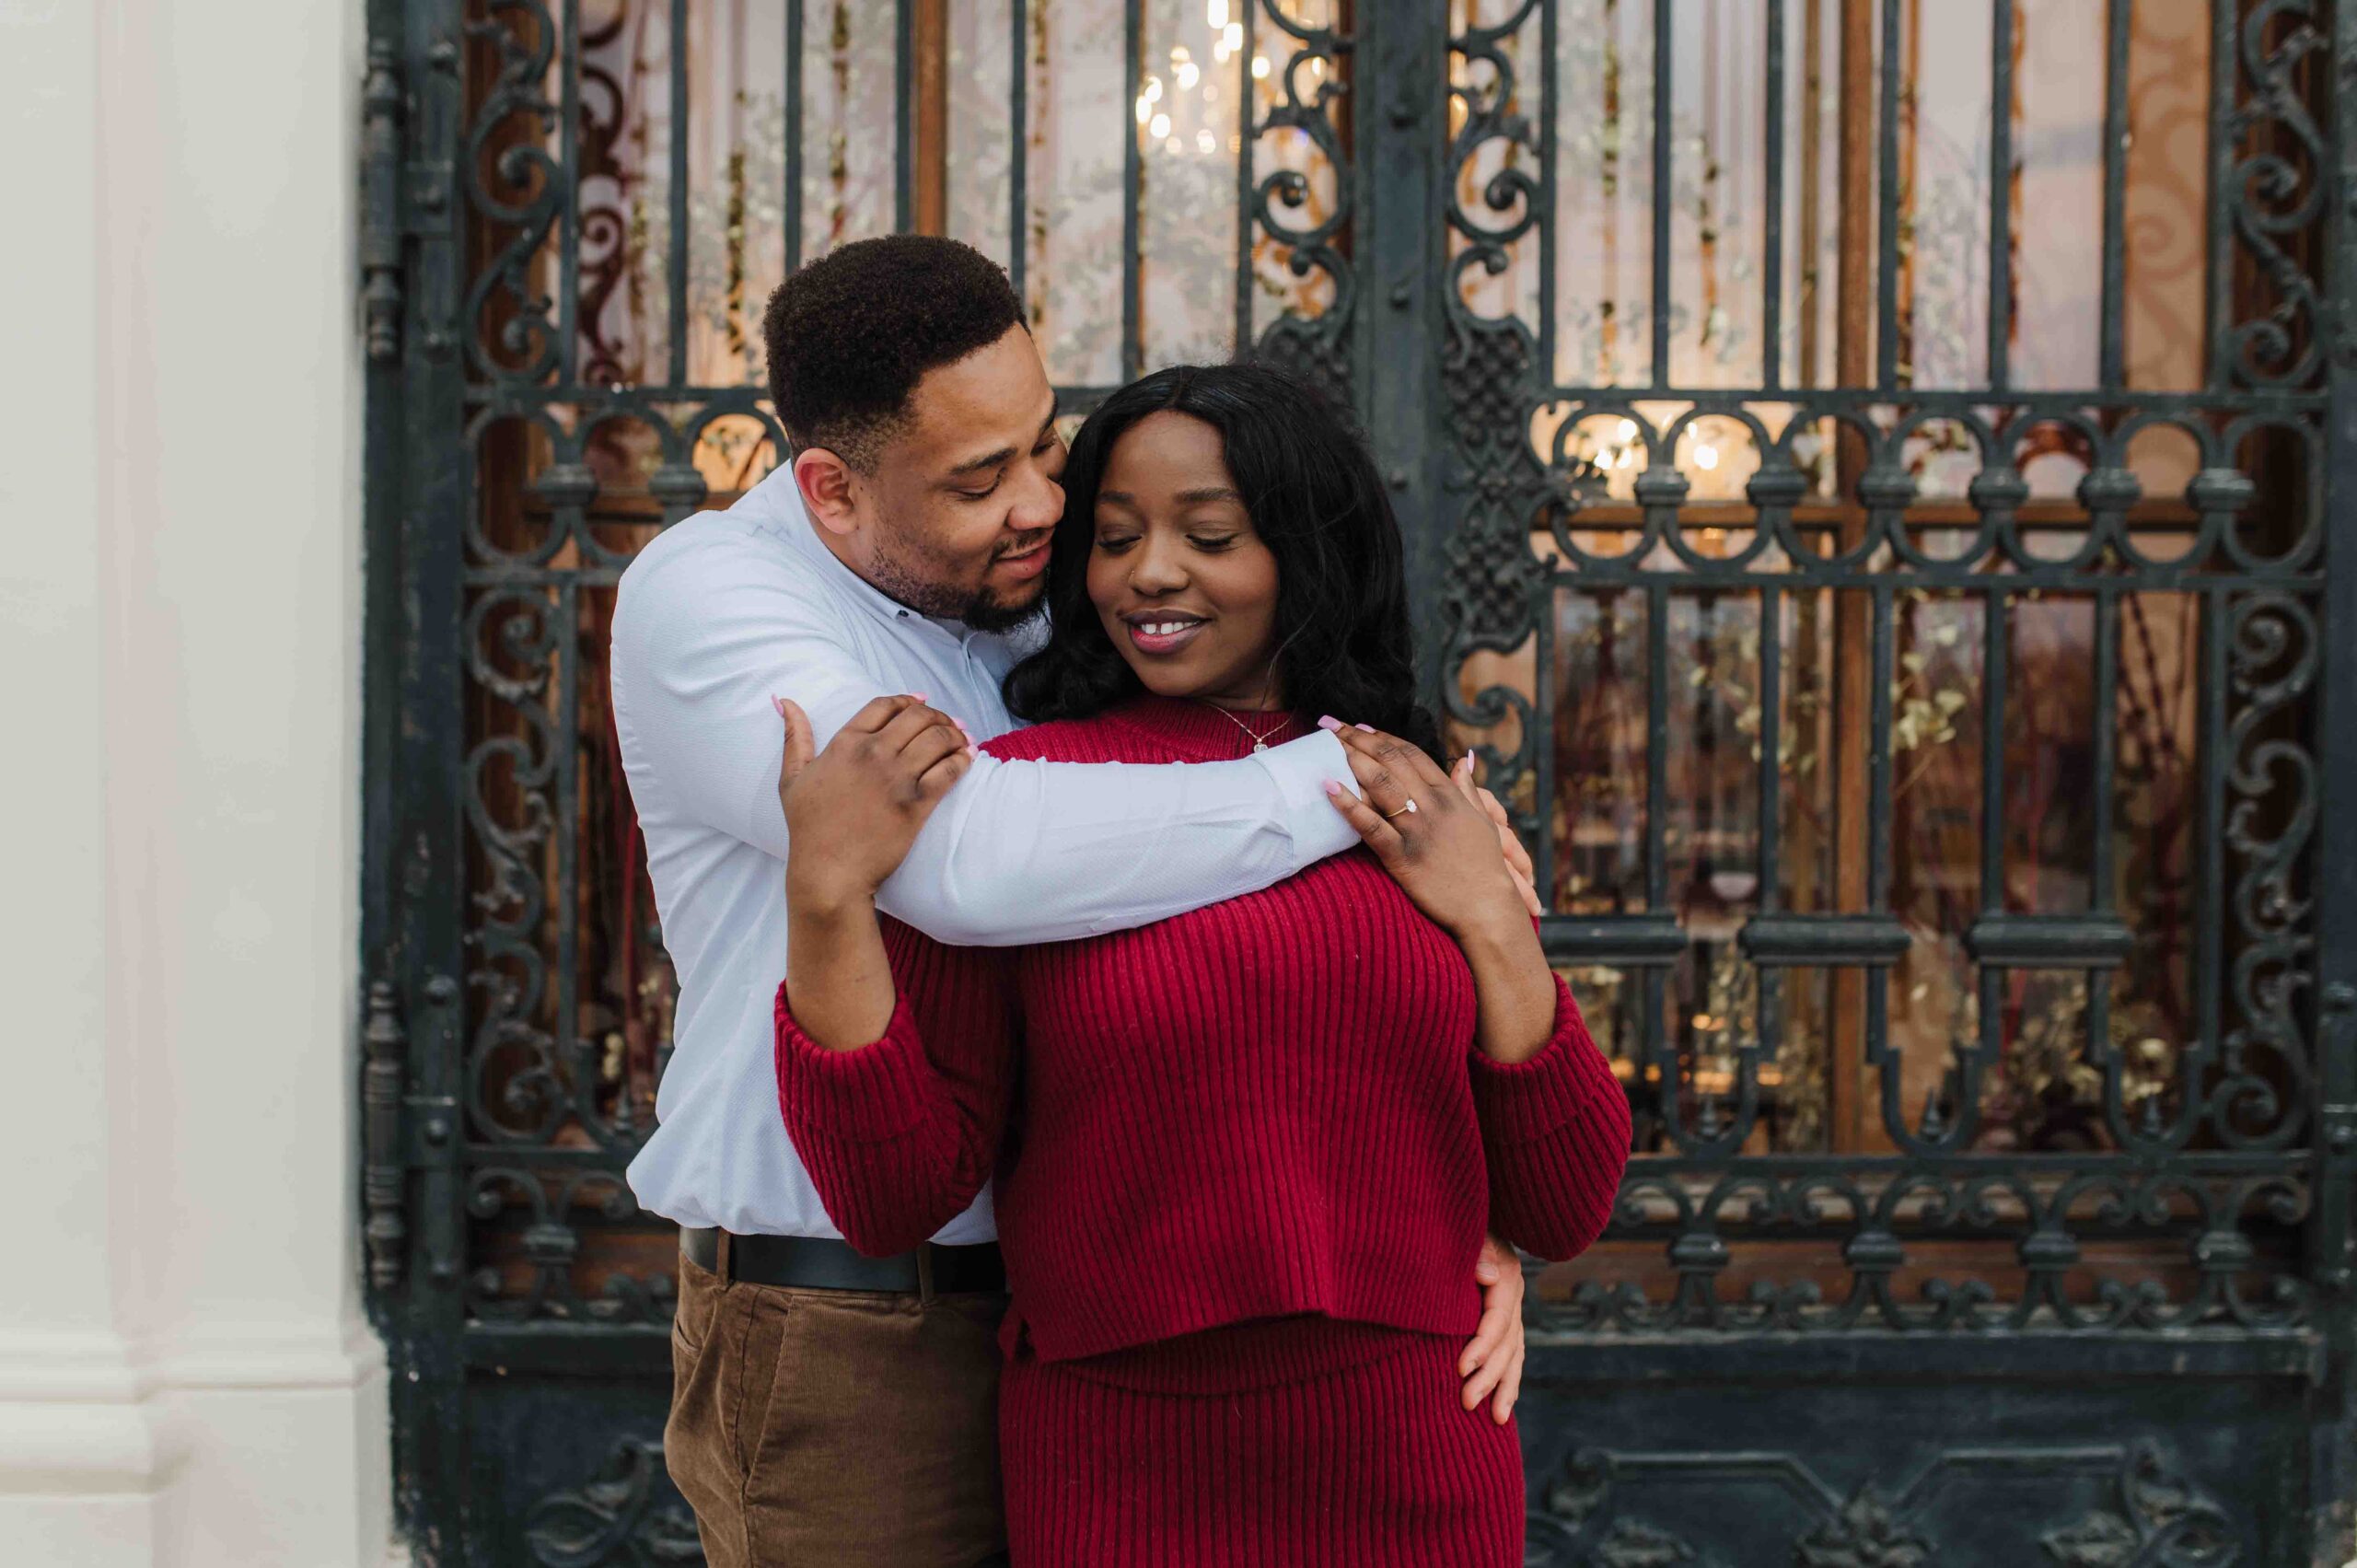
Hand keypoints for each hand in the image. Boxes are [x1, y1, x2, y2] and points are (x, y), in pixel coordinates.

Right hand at [777, 694, 975, 909]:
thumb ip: (794, 736)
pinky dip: (962, 759)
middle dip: (937, 715)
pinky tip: (967, 757)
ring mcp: (897, 779)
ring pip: (938, 738)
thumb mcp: (792, 778)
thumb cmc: (809, 828)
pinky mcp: (917, 804)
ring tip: (961, 738)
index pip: (886, 704)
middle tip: (945, 722)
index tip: (921, 703)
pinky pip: (949, 771)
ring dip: (955, 733)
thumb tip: (786, 700)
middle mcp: (873, 754)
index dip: (908, 700)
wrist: (829, 872)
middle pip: (918, 716)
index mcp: (845, 743)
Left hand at [1320, 724, 1531, 941]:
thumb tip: (1464, 760)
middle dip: (1357, 738)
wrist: (1488, 907)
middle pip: (1390, 762)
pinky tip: (1328, 787)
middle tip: (1330, 725)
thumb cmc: (1486, 866)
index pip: (1411, 754)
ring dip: (1349, 760)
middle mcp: (1432, 806)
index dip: (1383, 738)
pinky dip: (1348, 804)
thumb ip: (1468, 789)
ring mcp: (1416, 830)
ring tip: (1324, 744)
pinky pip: (1370, 826)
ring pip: (1380, 785)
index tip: (1360, 726)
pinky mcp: (1402, 857)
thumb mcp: (1483, 821)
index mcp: (1450, 796)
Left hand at [1459, 1233, 1526, 1423]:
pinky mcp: (1507, 1321)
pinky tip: (1503, 1407)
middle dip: (1489, 1376)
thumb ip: (1477, 1251)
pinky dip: (1509, 1381)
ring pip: (1514, 1355)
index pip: (1497, 1320)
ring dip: (1504, 1388)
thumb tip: (1488, 1277)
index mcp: (1506, 1276)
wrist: (1463, 1216)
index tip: (1460, 1368)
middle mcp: (1514, 1296)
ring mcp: (1513, 1310)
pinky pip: (1513, 1356)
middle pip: (1507, 1344)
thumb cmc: (1454, 1221)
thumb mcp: (1469, 1230)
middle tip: (1466, 1402)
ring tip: (1495, 1419)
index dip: (1481, 1345)